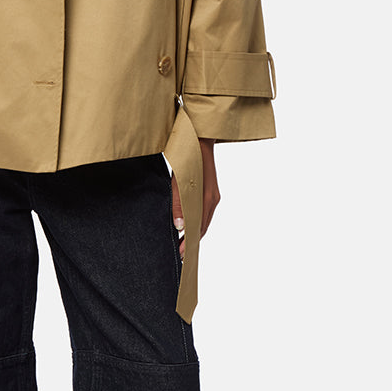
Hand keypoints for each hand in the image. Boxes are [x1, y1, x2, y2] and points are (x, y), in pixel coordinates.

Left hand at [170, 138, 218, 257]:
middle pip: (202, 226)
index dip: (189, 243)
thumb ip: (179, 202)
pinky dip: (196, 220)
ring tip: (183, 241)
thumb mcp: (179, 179)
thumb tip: (179, 225)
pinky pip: (204, 210)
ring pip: (204, 219)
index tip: (181, 254)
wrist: (200, 135)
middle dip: (191, 240)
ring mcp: (212, 194)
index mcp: (207, 199)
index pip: (198, 228)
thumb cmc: (189, 154)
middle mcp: (213, 199)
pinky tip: (188, 221)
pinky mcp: (209, 189)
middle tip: (180, 253)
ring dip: (194, 231)